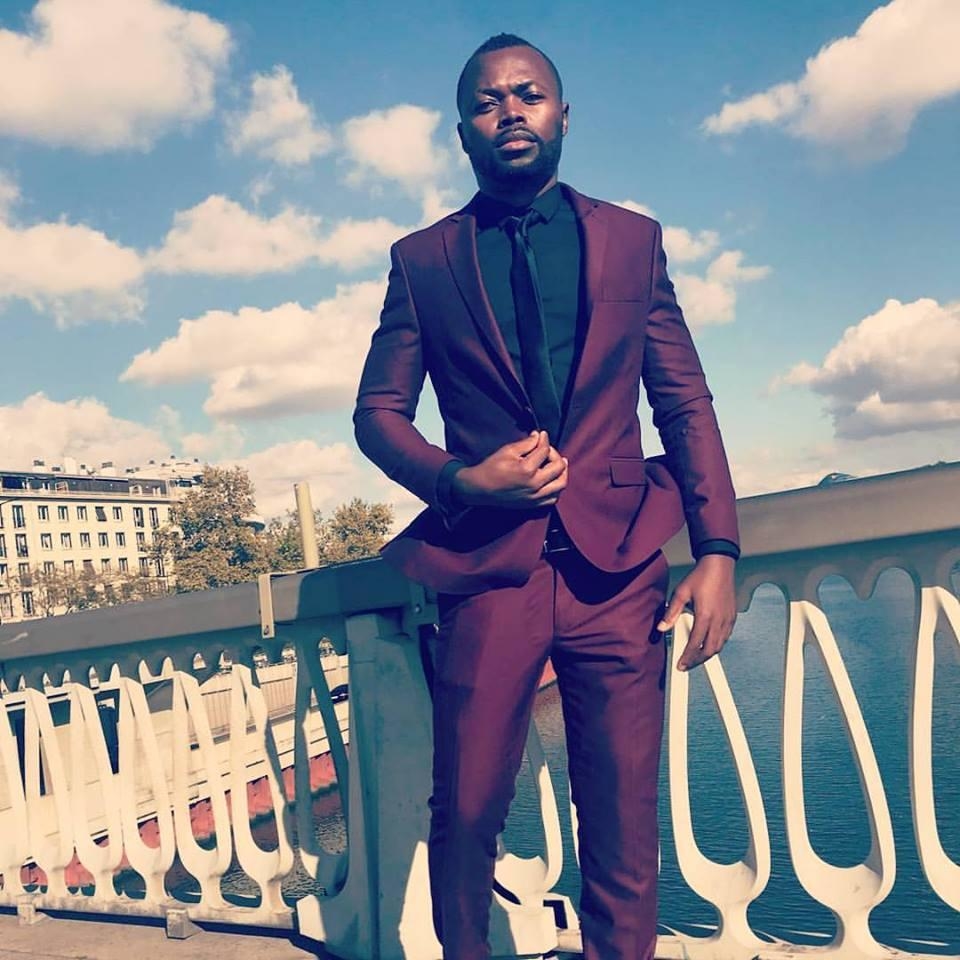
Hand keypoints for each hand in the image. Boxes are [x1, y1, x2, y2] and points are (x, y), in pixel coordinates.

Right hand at [452, 431, 567, 508]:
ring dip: (562, 472)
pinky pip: (553, 498)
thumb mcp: (507, 450)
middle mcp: (535, 485)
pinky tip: (552, 480)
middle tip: (547, 450)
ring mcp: (535, 497)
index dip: (544, 439)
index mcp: (527, 470)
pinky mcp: (533, 504)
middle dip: (555, 454)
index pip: (545, 451)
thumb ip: (526, 443)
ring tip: (558, 464)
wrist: (480, 489)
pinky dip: (556, 488)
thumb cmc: (491, 468)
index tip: (542, 435)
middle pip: (559, 467)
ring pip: (561, 484)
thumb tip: (539, 436)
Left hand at [657, 554, 735, 670]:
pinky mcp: (732, 617)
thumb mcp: (680, 593)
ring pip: (720, 646)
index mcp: (705, 616)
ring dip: (708, 654)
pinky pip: (726, 637)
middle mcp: (719, 620)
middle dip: (698, 661)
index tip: (681, 665)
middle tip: (687, 665)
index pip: (695, 644)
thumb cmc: (701, 577)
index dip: (687, 658)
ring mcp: (728, 619)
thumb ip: (671, 613)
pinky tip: (708, 644)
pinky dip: (717, 645)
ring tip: (695, 657)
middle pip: (710, 650)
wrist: (719, 565)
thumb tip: (661, 628)